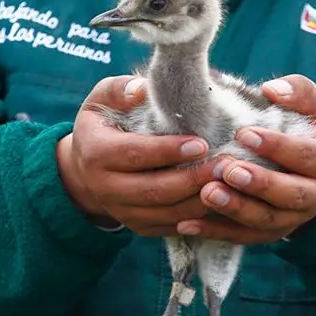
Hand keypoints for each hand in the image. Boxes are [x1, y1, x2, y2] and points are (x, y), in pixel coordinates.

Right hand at [57, 75, 221, 236]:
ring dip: (201, 201)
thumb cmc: (104, 124)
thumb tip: (142, 90)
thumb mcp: (102, 99)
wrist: (86, 168)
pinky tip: (222, 200)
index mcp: (96, 153)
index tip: (201, 143)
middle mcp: (105, 188)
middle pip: (154, 190)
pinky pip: (172, 226)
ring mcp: (122, 212)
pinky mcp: (139, 226)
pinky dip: (199, 217)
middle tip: (226, 165)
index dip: (168, 151)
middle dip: (193, 179)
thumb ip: (121, 89)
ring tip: (229, 182)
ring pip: (166, 213)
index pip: (135, 154)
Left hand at [176, 75, 315, 244]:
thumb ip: (298, 92)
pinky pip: (241, 237)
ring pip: (265, 220)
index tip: (245, 133)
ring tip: (207, 192)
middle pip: (289, 195)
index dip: (277, 146)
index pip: (304, 156)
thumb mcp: (312, 107)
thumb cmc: (305, 130)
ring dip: (235, 209)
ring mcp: (292, 219)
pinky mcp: (268, 234)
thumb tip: (272, 90)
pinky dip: (214, 232)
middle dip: (258, 183)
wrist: (312, 172)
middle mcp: (314, 196)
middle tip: (227, 168)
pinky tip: (187, 224)